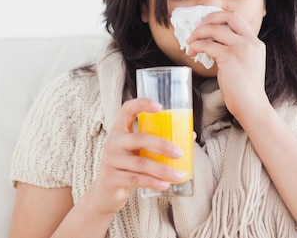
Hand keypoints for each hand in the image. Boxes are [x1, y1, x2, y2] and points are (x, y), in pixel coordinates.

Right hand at [86, 98, 185, 214]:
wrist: (106, 193)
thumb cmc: (127, 167)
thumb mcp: (137, 152)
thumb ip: (157, 144)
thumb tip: (190, 136)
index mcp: (119, 130)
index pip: (127, 110)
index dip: (142, 104)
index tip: (160, 107)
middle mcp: (112, 142)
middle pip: (139, 139)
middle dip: (162, 145)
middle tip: (179, 153)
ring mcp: (110, 160)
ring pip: (140, 163)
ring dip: (162, 169)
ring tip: (178, 175)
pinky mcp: (111, 178)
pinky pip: (136, 179)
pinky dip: (153, 182)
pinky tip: (165, 185)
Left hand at [186, 10, 269, 118]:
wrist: (252, 106)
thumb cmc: (245, 90)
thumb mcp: (247, 64)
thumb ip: (237, 51)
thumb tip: (214, 43)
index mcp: (255, 42)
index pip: (238, 18)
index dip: (220, 17)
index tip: (207, 24)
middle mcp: (250, 42)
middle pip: (228, 16)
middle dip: (209, 18)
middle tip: (197, 28)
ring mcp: (241, 48)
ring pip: (214, 30)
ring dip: (198, 33)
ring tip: (190, 42)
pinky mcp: (230, 57)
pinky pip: (207, 45)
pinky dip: (196, 46)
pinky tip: (192, 52)